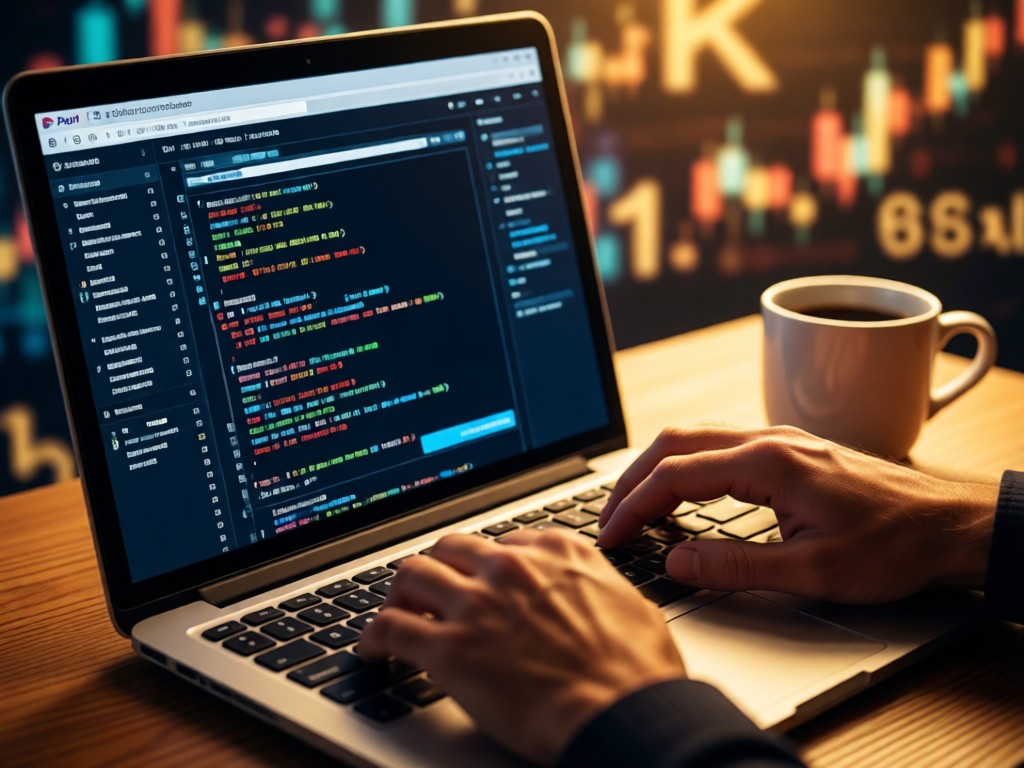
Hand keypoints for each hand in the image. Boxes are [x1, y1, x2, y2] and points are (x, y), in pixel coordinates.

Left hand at [358, 530, 685, 764]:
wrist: (624, 715)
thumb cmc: (636, 672)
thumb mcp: (631, 603)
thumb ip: (597, 585)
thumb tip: (593, 592)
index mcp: (555, 552)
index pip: (501, 541)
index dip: (484, 564)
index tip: (478, 579)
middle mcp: (511, 567)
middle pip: (450, 549)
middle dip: (437, 569)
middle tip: (430, 592)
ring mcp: (477, 604)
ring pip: (412, 575)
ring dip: (400, 595)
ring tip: (395, 613)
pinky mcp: (451, 649)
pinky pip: (392, 627)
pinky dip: (374, 635)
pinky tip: (373, 649)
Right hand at [599, 426, 998, 603]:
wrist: (952, 525)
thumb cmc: (894, 546)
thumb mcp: (813, 571)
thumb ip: (736, 566)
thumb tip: (677, 561)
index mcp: (768, 463)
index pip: (675, 475)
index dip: (633, 506)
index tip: (611, 536)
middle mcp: (768, 439)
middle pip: (674, 442)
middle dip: (632, 480)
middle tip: (609, 520)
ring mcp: (780, 439)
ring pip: (695, 437)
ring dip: (656, 469)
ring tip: (634, 508)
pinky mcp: (790, 450)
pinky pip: (719, 445)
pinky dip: (685, 466)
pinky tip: (683, 493)